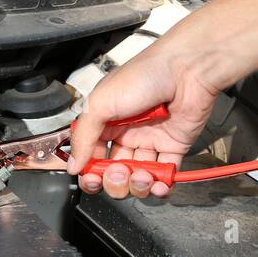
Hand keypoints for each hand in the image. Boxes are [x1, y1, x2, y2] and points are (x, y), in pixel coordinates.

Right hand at [67, 39, 227, 198]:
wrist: (185, 69)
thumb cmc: (143, 76)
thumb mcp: (100, 104)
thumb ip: (83, 137)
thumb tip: (72, 165)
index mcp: (106, 122)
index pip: (92, 156)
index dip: (90, 171)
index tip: (91, 177)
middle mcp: (127, 133)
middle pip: (113, 171)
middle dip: (114, 181)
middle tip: (118, 173)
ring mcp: (150, 141)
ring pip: (138, 177)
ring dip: (137, 185)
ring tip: (141, 176)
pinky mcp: (174, 147)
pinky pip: (164, 174)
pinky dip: (160, 187)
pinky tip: (156, 185)